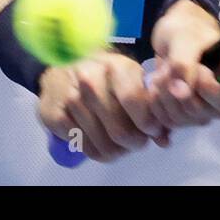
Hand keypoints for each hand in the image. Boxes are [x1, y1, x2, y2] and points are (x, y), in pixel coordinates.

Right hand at [38, 51, 169, 162]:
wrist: (64, 67)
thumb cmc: (106, 75)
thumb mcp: (131, 79)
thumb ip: (151, 107)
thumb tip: (164, 139)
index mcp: (116, 66)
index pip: (134, 101)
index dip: (148, 124)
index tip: (152, 130)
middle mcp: (91, 79)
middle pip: (120, 131)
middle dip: (135, 143)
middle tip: (137, 141)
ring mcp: (71, 98)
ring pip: (104, 144)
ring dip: (118, 150)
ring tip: (121, 144)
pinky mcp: (56, 115)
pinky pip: (86, 148)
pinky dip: (99, 152)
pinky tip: (103, 142)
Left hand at [148, 0, 219, 128]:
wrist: (172, 35)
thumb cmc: (188, 29)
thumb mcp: (186, 38)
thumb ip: (185, 63)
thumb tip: (181, 93)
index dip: (211, 90)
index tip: (199, 69)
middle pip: (205, 113)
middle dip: (181, 89)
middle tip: (170, 66)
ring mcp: (203, 111)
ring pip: (184, 118)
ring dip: (166, 95)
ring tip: (162, 71)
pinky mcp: (184, 116)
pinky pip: (168, 121)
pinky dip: (157, 104)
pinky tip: (155, 85)